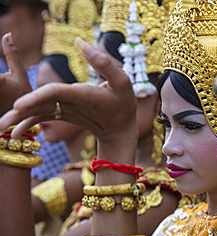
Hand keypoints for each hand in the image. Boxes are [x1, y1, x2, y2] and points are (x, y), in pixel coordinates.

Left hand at [0, 38, 136, 146]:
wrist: (119, 131)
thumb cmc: (123, 105)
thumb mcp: (123, 82)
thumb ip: (103, 62)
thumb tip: (80, 41)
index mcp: (83, 96)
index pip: (57, 93)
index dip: (37, 96)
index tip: (17, 104)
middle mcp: (71, 105)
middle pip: (41, 105)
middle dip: (19, 114)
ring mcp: (66, 112)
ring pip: (39, 113)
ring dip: (18, 120)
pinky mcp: (63, 115)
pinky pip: (43, 117)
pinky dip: (28, 123)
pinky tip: (13, 133)